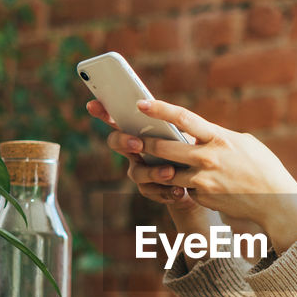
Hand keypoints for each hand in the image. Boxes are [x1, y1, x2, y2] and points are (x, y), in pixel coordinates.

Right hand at [86, 99, 213, 236]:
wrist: (203, 179)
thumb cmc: (190, 147)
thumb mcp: (184, 131)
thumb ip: (172, 121)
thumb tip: (163, 107)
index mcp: (139, 131)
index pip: (116, 118)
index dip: (102, 112)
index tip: (93, 104)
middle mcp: (134, 151)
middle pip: (116, 143)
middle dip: (123, 141)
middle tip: (137, 142)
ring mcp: (141, 171)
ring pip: (137, 173)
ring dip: (152, 172)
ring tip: (170, 172)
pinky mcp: (153, 190)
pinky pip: (155, 192)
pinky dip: (168, 192)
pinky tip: (180, 191)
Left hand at [127, 99, 296, 251]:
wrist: (275, 201)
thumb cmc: (262, 166)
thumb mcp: (243, 142)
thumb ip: (217, 136)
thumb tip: (198, 131)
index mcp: (219, 137)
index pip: (182, 118)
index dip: (159, 109)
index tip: (140, 103)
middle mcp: (207, 158)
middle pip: (164, 147)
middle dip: (144, 141)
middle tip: (131, 136)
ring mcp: (203, 180)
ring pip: (167, 170)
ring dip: (155, 165)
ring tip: (147, 159)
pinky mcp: (202, 197)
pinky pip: (183, 187)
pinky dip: (179, 183)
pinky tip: (180, 181)